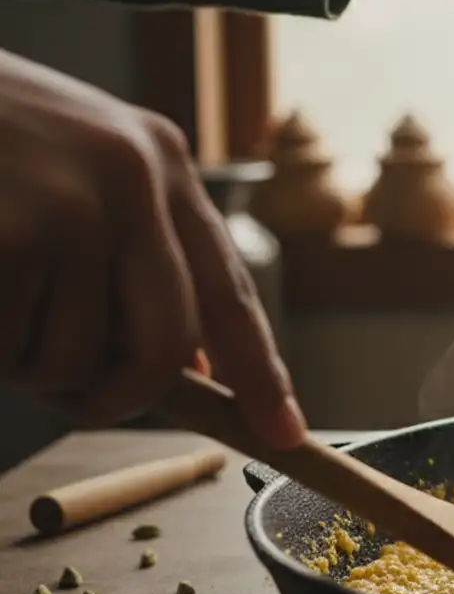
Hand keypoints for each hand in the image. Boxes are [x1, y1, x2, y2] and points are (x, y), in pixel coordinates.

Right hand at [0, 49, 305, 447]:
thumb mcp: (71, 164)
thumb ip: (133, 251)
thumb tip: (191, 365)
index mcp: (159, 161)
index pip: (228, 288)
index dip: (260, 371)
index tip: (285, 431)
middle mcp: (132, 181)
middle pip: (162, 348)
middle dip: (113, 393)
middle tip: (68, 394)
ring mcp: (69, 209)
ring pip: (69, 360)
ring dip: (20, 361)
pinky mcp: (8, 241)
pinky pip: (6, 351)